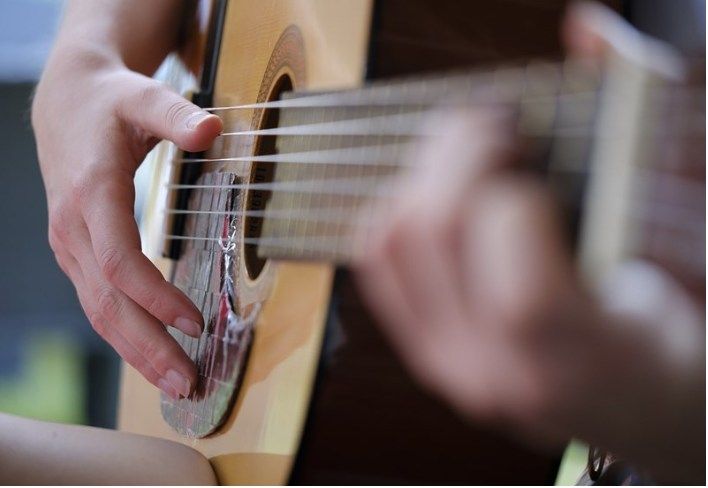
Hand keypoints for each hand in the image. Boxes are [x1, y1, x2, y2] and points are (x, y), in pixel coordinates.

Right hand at [32, 46, 221, 398]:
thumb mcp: (143, 97)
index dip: (155, 296)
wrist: (67, 104)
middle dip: (148, 346)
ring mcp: (71, 244)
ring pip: (99, 311)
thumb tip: (213, 128)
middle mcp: (73, 228)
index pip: (119, 261)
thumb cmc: (108, 102)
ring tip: (177, 381)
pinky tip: (153, 352)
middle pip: (107, 302)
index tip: (196, 322)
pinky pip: (100, 302)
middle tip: (188, 381)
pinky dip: (127, 332)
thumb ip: (177, 115)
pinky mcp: (78, 252)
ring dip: (137, 351)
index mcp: (91, 194)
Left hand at [354, 2, 703, 481]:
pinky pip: (376, 265)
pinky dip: (398, 209)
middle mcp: (496, 369)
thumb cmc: (673, 337)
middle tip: (497, 127)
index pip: (514, 274)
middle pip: (431, 234)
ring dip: (422, 173)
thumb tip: (585, 28)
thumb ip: (646, 134)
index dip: (513, 194)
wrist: (640, 409)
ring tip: (470, 157)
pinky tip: (441, 194)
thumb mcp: (688, 243)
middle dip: (457, 151)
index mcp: (579, 357)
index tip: (533, 150)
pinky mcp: (423, 350)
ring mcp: (448, 364)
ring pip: (388, 243)